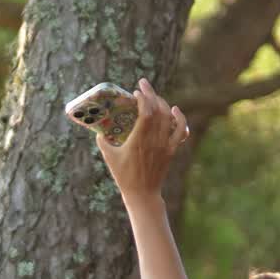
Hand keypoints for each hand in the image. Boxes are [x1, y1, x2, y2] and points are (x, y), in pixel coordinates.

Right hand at [96, 78, 189, 201]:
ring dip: (162, 102)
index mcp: (138, 140)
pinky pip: (181, 131)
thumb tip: (99, 130)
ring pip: (168, 116)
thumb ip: (103, 142)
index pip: (145, 112)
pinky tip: (174, 110)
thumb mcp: (109, 158)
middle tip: (143, 84)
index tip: (136, 92)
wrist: (143, 194)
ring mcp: (165, 144)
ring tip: (154, 96)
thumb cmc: (124, 176)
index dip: (142, 98)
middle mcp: (154, 140)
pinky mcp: (171, 150)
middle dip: (151, 93)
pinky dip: (179, 118)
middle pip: (157, 109)